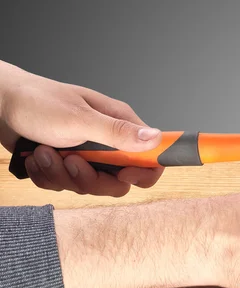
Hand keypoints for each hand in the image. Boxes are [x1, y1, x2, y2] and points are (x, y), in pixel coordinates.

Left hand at [0, 60, 163, 195]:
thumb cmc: (36, 101)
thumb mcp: (79, 118)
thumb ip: (117, 132)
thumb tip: (155, 139)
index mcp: (119, 125)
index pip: (151, 156)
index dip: (145, 171)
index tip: (124, 173)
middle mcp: (107, 142)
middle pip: (119, 181)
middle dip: (91, 179)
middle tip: (72, 162)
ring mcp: (87, 155)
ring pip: (90, 186)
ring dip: (62, 174)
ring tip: (45, 153)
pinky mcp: (67, 165)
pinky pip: (66, 186)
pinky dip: (48, 176)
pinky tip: (38, 157)